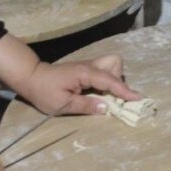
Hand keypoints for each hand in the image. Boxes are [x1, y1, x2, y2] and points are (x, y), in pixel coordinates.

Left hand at [16, 55, 139, 114]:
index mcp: (84, 73)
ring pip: (111, 64)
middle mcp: (89, 66)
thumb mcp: (63, 104)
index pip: (110, 80)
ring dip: (113, 78)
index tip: (138, 99)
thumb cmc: (45, 92)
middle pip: (115, 62)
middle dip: (118, 78)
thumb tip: (107, 107)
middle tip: (111, 96)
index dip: (124, 90)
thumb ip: (86, 105)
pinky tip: (98, 93)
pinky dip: (107, 80)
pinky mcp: (85, 69)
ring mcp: (88, 65)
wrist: (32, 78)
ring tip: (104, 94)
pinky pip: (104, 70)